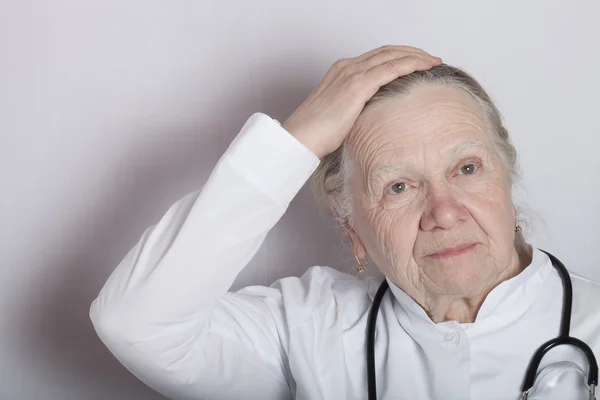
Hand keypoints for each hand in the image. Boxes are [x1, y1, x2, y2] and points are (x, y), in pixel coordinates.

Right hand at [282, 45, 441, 158]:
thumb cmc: (315, 133)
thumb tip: (373, 118)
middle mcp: (347, 67)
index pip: (377, 57)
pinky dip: (410, 64)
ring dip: (416, 56)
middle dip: (411, 52)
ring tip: (433, 61)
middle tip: (430, 58)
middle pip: (387, 51)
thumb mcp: (339, 115)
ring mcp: (352, 74)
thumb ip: (356, 109)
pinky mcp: (357, 85)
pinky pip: (391, 68)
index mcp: (341, 72)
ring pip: (392, 56)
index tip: (415, 62)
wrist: (300, 138)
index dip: (399, 56)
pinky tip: (423, 68)